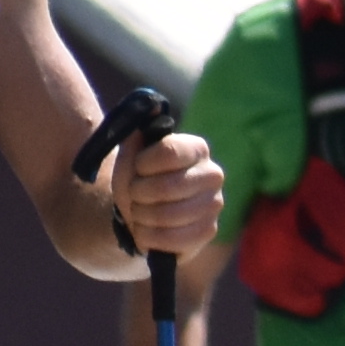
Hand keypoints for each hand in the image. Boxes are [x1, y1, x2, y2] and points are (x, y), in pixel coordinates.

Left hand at [103, 126, 223, 262]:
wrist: (138, 216)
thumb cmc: (137, 181)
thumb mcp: (130, 155)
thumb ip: (138, 132)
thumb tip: (153, 106)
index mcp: (197, 149)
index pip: (169, 153)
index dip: (142, 165)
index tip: (137, 170)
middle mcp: (213, 174)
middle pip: (167, 187)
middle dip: (139, 195)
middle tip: (134, 196)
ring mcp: (214, 205)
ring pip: (168, 215)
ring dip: (142, 217)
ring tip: (138, 214)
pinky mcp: (208, 232)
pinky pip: (174, 239)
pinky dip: (150, 237)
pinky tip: (145, 231)